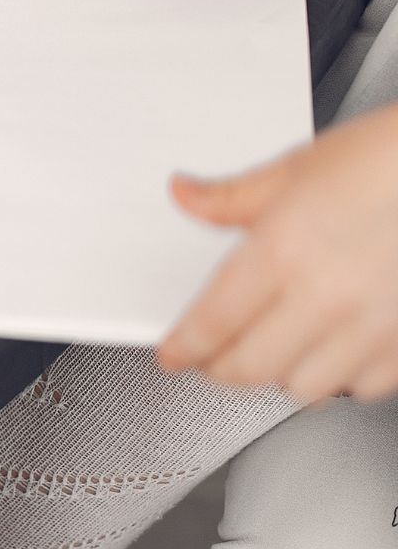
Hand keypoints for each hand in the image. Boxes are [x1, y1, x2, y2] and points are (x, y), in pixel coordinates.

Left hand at [158, 103, 397, 402]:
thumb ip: (231, 197)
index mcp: (284, 251)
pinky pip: (364, 387)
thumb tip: (185, 196)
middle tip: (211, 358)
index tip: (172, 354)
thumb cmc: (386, 161)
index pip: (214, 320)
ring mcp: (374, 327)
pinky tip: (334, 349)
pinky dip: (342, 376)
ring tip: (273, 348)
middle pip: (252, 366)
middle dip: (222, 367)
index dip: (184, 346)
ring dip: (282, 372)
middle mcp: (327, 296)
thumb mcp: (294, 169)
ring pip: (306, 386)